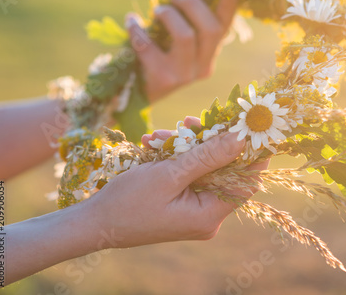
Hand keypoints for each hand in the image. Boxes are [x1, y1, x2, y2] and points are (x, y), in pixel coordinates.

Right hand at [87, 116, 267, 247]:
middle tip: (190, 121)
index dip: (251, 153)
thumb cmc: (128, 202)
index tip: (249, 126)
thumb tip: (242, 138)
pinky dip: (175, 158)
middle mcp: (206, 215)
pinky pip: (188, 175)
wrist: (94, 223)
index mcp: (209, 214)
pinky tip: (154, 144)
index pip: (246, 181)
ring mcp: (193, 210)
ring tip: (159, 135)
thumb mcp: (170, 174)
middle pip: (222, 171)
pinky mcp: (181, 203)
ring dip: (185, 147)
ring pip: (203, 169)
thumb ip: (208, 156)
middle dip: (207, 143)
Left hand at [125, 0, 239, 102]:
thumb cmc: (156, 59)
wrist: (136, 94)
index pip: (223, 29)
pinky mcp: (164, 80)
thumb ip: (184, 15)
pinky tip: (131, 21)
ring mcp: (185, 76)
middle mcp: (202, 68)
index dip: (229, 7)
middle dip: (192, 4)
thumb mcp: (174, 39)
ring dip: (169, 15)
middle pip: (209, 29)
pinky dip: (138, 29)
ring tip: (158, 10)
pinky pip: (150, 46)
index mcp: (209, 57)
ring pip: (186, 36)